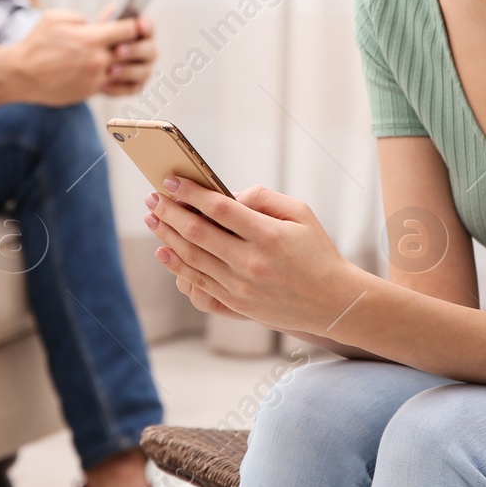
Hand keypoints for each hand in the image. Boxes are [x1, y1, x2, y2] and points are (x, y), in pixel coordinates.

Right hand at [10, 9, 140, 104]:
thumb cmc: (35, 45)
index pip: (129, 30)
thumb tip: (96, 24)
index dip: (134, 25)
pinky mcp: (88, 93)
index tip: (135, 24)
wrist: (19, 75)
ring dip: (125, 63)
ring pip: (123, 71)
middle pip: (131, 51)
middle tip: (133, 39)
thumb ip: (81, 17)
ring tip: (122, 56)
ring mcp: (94, 79)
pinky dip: (111, 77)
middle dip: (133, 44)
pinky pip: (110, 85)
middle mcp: (97, 60)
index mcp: (92, 38)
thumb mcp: (56, 18)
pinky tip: (107, 69)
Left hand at [93, 4, 157, 96]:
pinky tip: (104, 85)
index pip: (149, 27)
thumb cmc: (98, 41)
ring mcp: (144, 70)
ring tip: (110, 71)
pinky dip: (117, 88)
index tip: (139, 25)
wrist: (87, 65)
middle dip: (134, 50)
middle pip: (150, 50)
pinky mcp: (136, 86)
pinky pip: (131, 89)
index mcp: (142, 33)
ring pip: (143, 72)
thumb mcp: (100, 28)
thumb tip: (113, 12)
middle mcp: (148, 51)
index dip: (146, 26)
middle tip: (118, 51)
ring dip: (127, 71)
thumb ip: (109, 20)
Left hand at [143, 178, 361, 333]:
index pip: (219, 209)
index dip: (191, 193)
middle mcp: (251, 263)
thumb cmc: (317, 251)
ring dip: (167, 236)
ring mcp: (241, 288)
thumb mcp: (300, 213)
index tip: (171, 181)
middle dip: (170, 212)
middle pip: (198, 233)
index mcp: (268, 236)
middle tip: (152, 197)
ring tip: (152, 218)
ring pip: (192, 259)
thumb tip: (227, 195)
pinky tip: (164, 251)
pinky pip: (198, 284)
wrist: (333, 302)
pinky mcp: (236, 305)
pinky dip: (177, 267)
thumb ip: (263, 198)